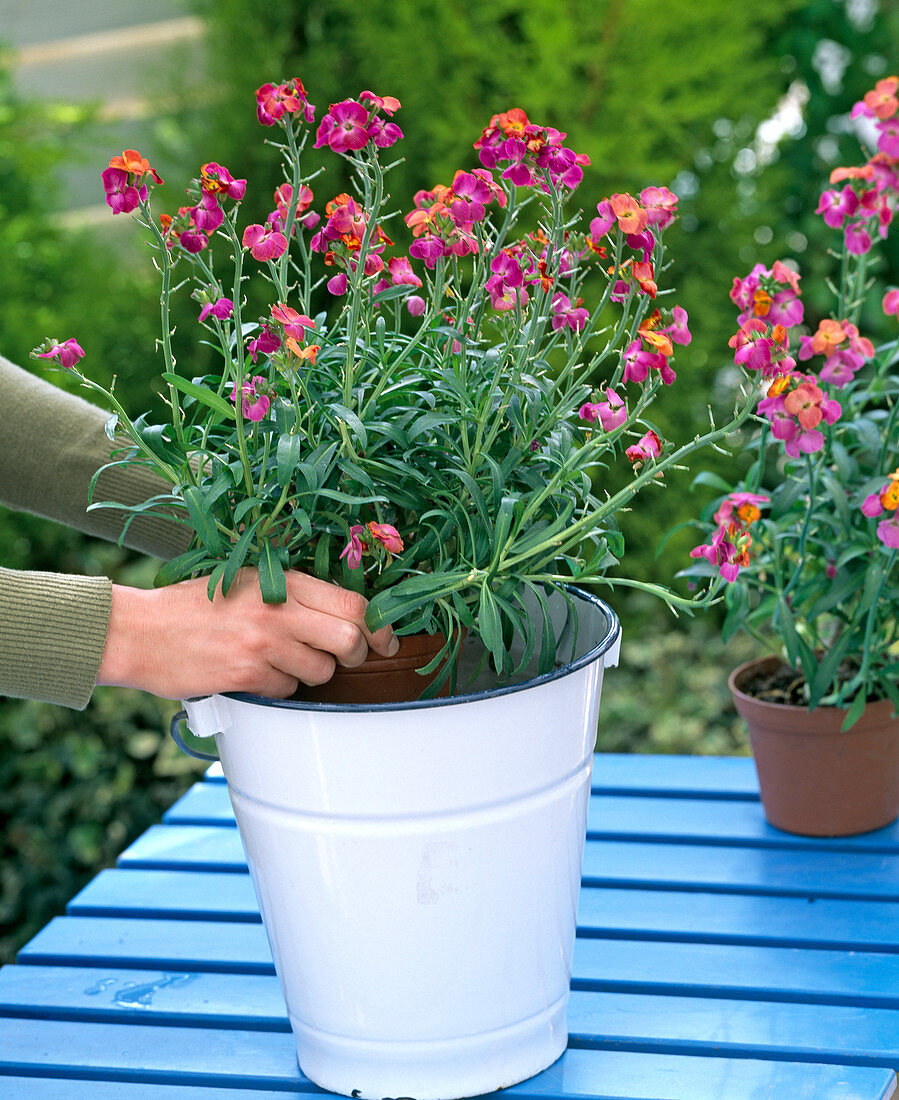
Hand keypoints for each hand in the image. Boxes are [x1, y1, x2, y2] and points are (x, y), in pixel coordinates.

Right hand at [96, 568, 399, 698]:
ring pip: (321, 672)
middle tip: (345, 658)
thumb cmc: (192, 605)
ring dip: (312, 675)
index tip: (384, 638)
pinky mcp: (247, 675)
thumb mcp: (246, 580)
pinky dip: (280, 688)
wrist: (139, 631)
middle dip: (356, 654)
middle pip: (350, 639)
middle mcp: (278, 611)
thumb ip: (291, 593)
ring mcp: (263, 644)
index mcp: (281, 581)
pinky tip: (256, 674)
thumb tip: (343, 613)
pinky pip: (287, 691)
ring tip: (284, 663)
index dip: (378, 624)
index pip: (353, 602)